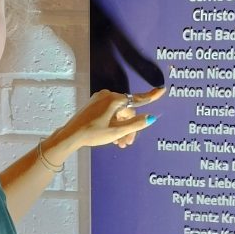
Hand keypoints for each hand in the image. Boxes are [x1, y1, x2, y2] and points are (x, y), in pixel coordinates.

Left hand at [46, 86, 163, 158]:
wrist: (71, 135)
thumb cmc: (93, 133)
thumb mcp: (117, 131)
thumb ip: (135, 124)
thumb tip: (151, 118)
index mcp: (114, 99)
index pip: (138, 99)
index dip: (152, 96)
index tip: (163, 90)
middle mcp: (107, 95)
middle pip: (127, 111)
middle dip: (129, 127)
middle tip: (127, 143)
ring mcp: (99, 99)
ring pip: (118, 114)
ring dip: (121, 128)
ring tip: (119, 144)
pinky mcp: (94, 105)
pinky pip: (109, 113)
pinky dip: (113, 124)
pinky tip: (112, 137)